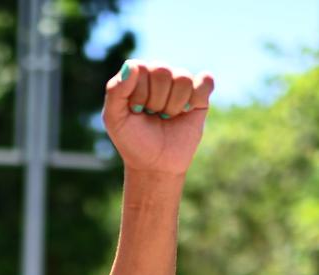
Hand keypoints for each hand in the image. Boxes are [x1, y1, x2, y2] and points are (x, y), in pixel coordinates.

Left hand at [102, 61, 213, 175]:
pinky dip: (195, 99)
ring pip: (183, 78)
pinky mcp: (200, 95)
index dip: (139, 93)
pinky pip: (205, 81)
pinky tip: (186, 111)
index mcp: (137, 75)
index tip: (136, 111)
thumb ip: (116, 90)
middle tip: (152, 115)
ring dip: (173, 105)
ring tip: (166, 117)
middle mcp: (159, 74)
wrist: (155, 164)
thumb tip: (133, 65)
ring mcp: (180, 83)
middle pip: (162, 70)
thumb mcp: (114, 118)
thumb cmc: (132, 140)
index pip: (140, 68)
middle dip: (156, 100)